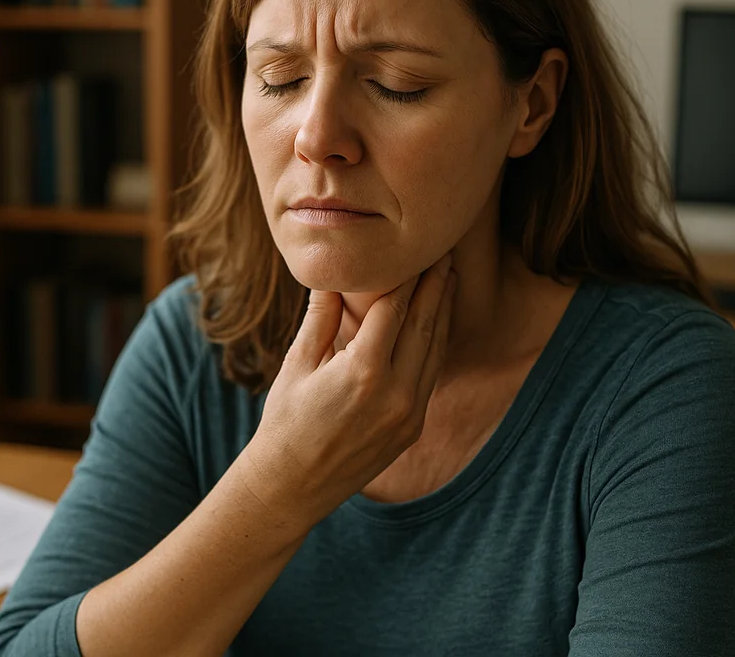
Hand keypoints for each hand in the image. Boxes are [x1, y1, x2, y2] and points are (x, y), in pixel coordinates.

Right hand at [241, 253, 457, 529]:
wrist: (293, 485)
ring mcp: (410, 413)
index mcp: (364, 371)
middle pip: (425, 324)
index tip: (415, 249)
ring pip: (435, 350)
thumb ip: (322, 316)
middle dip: (436, 286)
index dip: (408, 275)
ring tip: (448, 279)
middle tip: (444, 252)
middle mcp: (396, 393)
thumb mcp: (298, 363)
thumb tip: (333, 273)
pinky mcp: (413, 427)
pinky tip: (436, 322)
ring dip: (443, 312)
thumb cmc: (286, 421)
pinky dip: (435, 344)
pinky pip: (431, 375)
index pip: (395, 309)